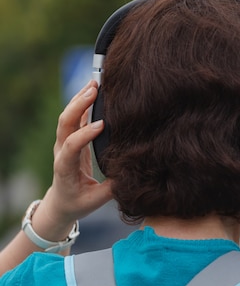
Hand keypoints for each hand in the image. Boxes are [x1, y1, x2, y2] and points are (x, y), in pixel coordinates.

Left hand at [34, 80, 111, 240]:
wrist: (61, 202)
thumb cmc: (79, 202)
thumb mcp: (97, 200)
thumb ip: (113, 187)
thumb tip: (133, 172)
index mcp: (64, 168)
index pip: (71, 146)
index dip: (84, 134)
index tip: (102, 125)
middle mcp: (61, 152)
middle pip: (64, 123)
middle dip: (78, 105)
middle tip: (94, 90)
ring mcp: (63, 143)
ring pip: (68, 116)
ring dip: (80, 99)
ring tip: (95, 84)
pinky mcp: (71, 138)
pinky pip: (75, 116)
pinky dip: (83, 102)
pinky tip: (94, 91)